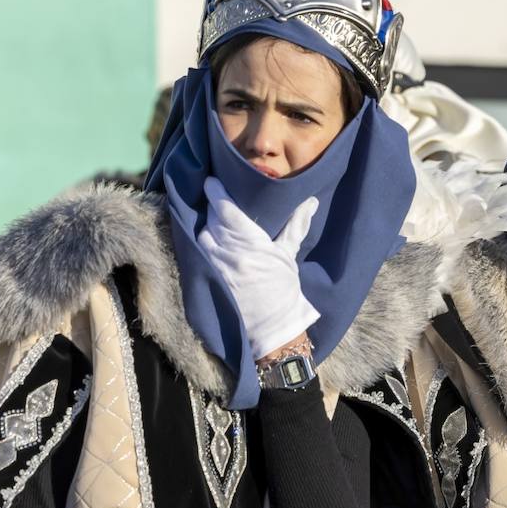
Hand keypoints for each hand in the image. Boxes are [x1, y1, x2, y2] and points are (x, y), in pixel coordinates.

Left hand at [196, 177, 319, 358]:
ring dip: (205, 225)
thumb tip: (311, 202)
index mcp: (251, 243)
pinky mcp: (205, 280)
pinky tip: (205, 240)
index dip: (216, 192)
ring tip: (211, 220)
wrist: (271, 327)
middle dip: (212, 207)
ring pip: (201, 234)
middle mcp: (228, 253)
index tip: (211, 181)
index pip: (227, 210)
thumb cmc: (284, 290)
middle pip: (212, 219)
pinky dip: (199, 243)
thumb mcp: (288, 255)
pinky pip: (196, 253)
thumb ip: (296, 226)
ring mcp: (214, 267)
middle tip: (214, 196)